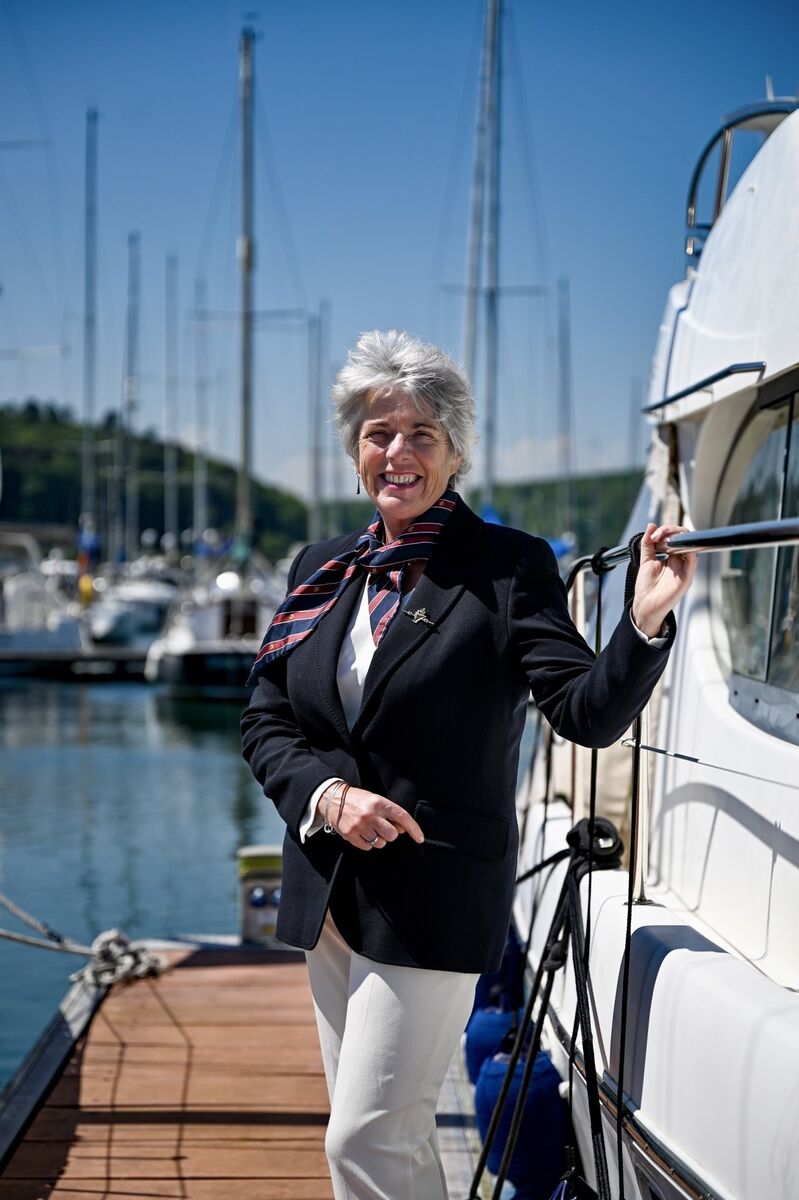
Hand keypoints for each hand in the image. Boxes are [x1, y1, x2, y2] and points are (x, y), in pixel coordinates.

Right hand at [318, 784, 424, 851]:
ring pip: (380, 843)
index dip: (414, 829)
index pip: (402, 817)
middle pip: (392, 835)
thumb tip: (403, 830)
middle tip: (381, 827)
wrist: (332, 799)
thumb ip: (389, 813)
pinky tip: (361, 833)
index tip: (420, 839)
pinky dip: (367, 843)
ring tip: (369, 829)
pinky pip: (368, 847)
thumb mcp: (375, 800)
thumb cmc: (358, 799)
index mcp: (379, 803)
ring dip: (378, 839)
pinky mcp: (350, 835)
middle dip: (390, 834)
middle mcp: (371, 814)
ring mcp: (360, 826)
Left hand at [631, 523, 697, 638]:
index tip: (654, 535)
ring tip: (665, 539)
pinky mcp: (686, 578)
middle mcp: (680, 562)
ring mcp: (684, 569)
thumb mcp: (645, 560)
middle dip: (671, 531)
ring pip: (691, 546)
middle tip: (658, 537)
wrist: (645, 605)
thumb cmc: (647, 587)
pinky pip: (693, 561)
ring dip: (679, 538)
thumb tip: (651, 526)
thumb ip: (647, 544)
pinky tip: (678, 545)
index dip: (666, 531)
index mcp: (672, 558)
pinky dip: (688, 550)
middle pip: (685, 539)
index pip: (676, 537)